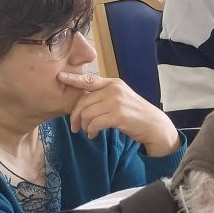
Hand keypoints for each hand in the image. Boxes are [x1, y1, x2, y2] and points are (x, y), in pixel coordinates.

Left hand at [57, 71, 180, 157]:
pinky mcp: (118, 115)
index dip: (73, 79)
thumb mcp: (120, 99)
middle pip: (83, 101)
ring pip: (87, 113)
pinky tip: (94, 135)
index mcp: (113, 83)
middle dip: (75, 116)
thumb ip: (104, 96)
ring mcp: (116, 102)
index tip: (60, 77)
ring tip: (88, 132)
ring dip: (84, 126)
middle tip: (75, 127)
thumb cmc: (134, 114)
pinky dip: (91, 131)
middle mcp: (114, 89)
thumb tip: (82, 102)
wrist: (153, 125)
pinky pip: (94, 123)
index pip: (89, 80)